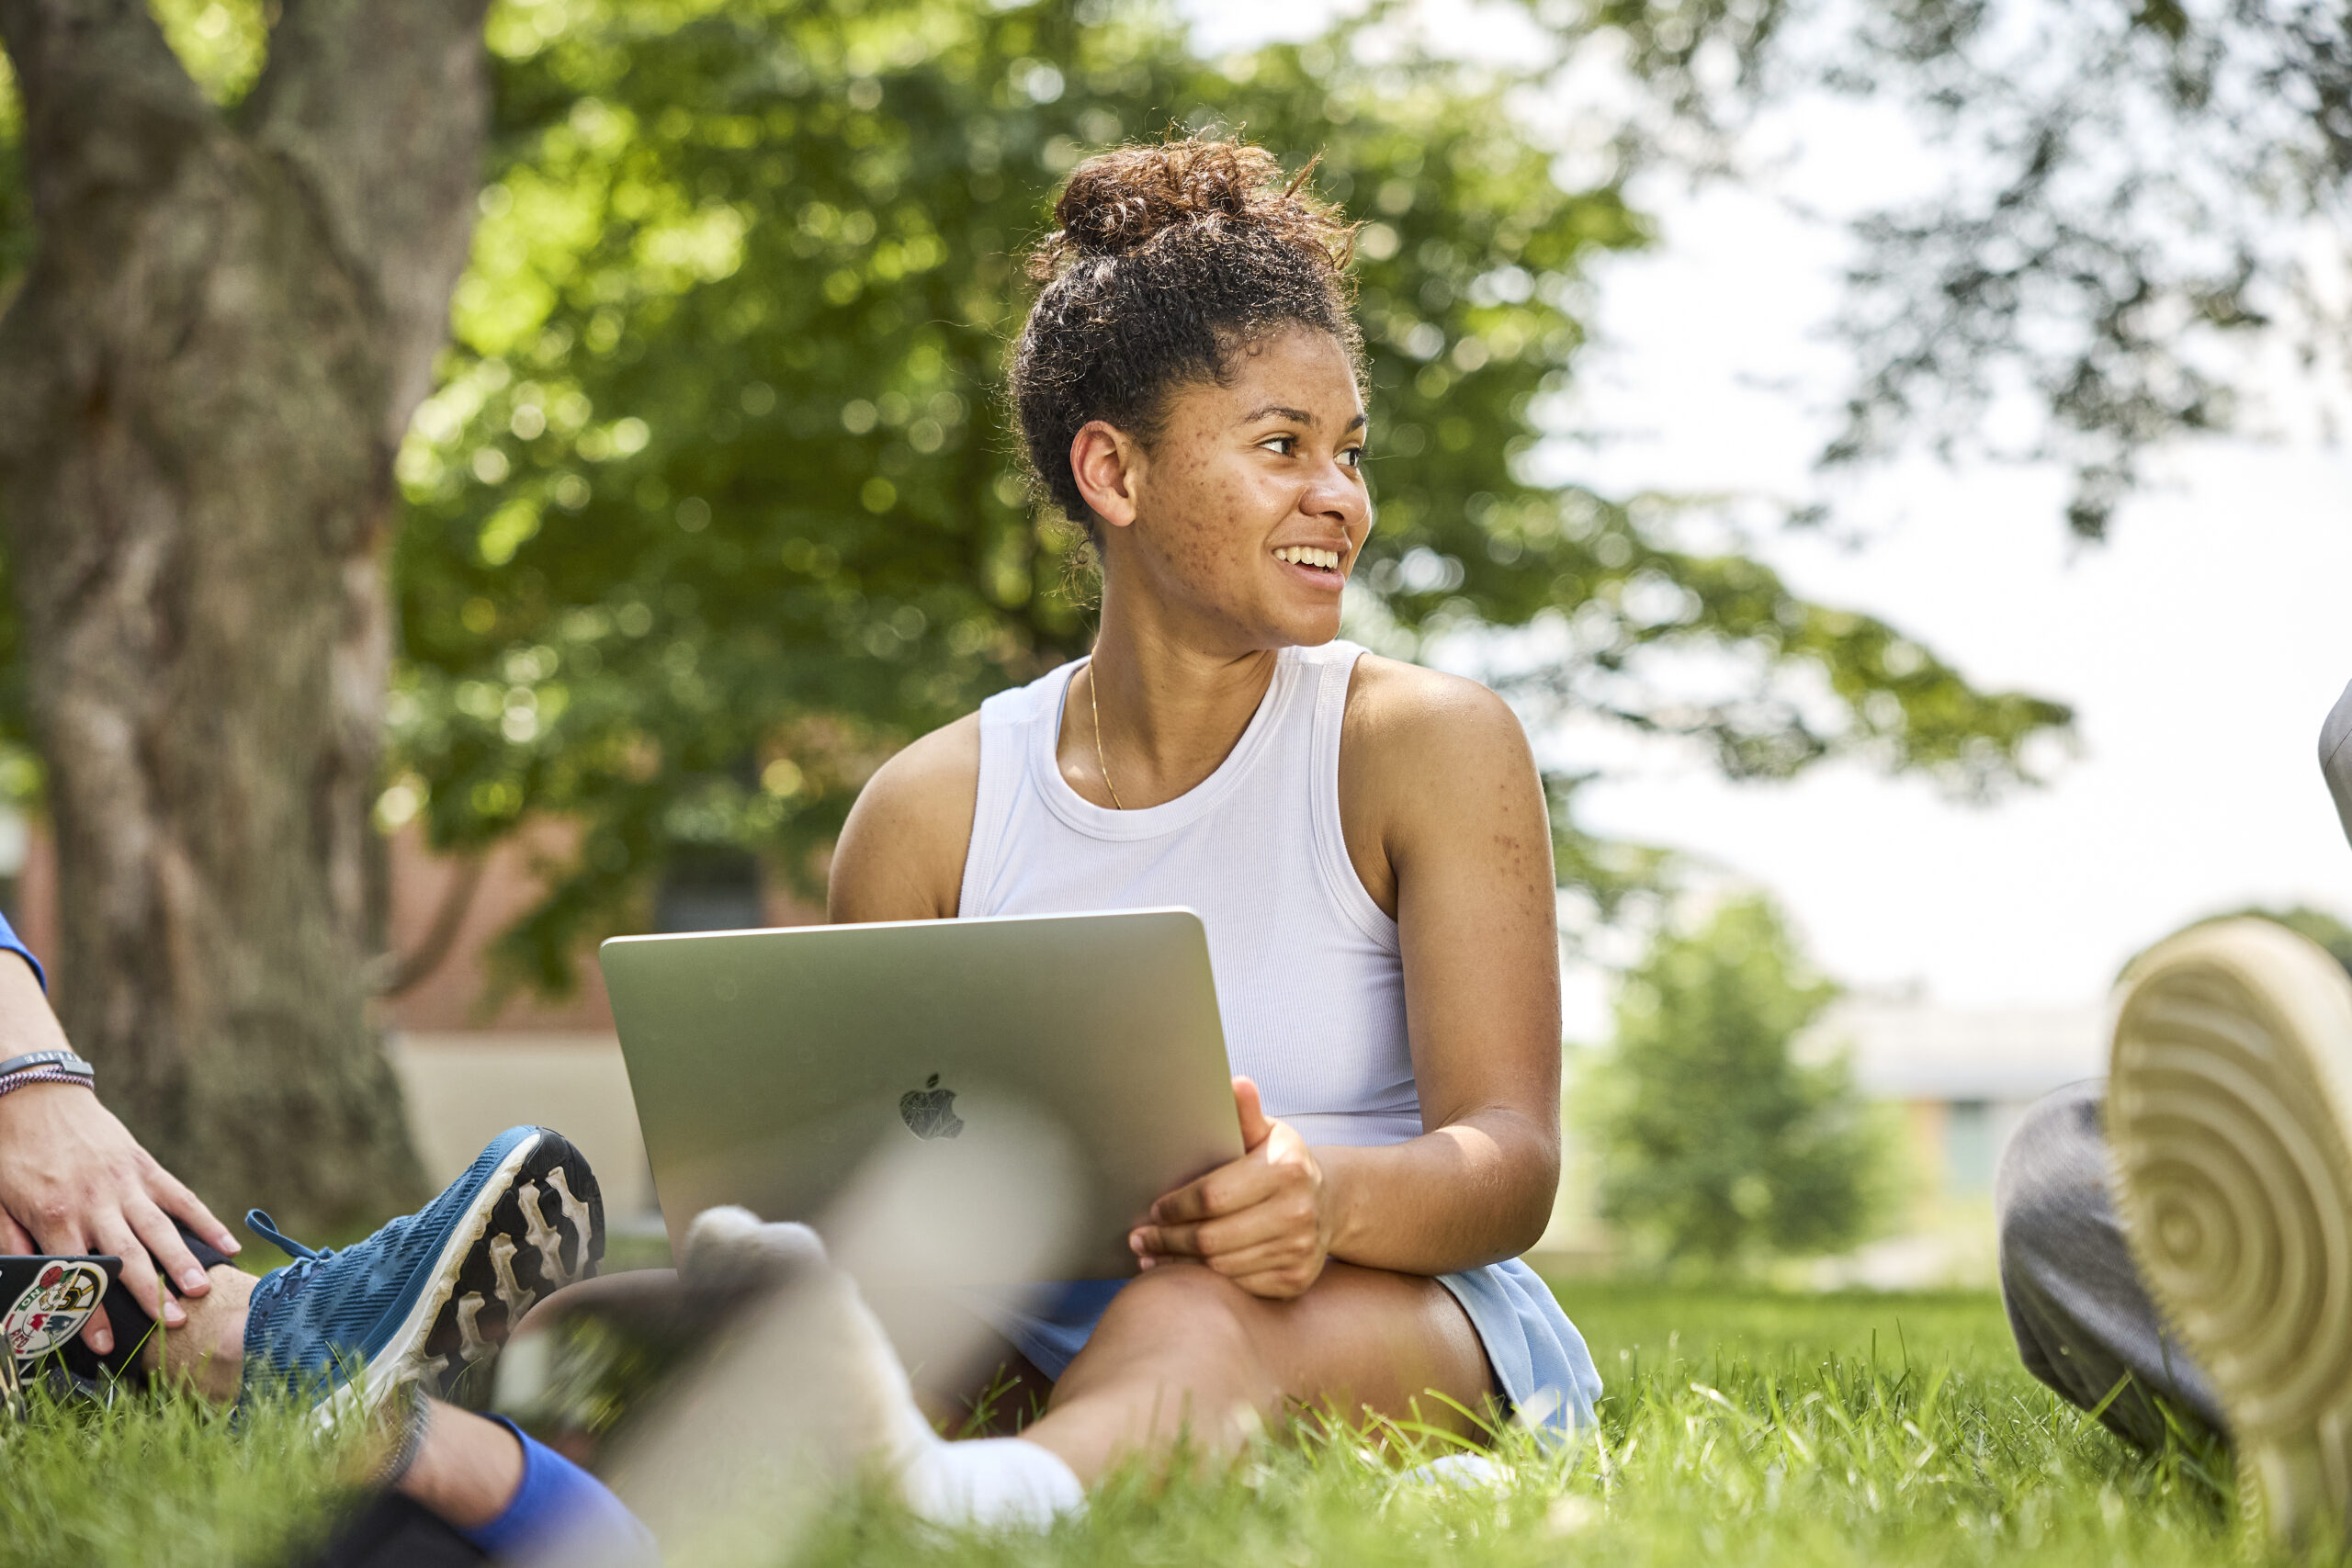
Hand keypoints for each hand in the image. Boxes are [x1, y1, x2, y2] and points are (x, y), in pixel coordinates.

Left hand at [0, 1082, 239, 1353]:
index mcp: (56, 1218)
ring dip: (181, 1260)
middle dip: (149, 1292)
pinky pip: (180, 1197)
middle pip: (127, 1255)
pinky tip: (228, 1243)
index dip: (90, 1314)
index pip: (77, 1275)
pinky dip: (205, 1220)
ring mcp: (125, 1184)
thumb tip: (26, 1285)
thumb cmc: (12, 1153)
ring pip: (158, 1228)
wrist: (34, 1096)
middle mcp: (95, 1203)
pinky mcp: (144, 1167)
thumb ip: (15, 1243)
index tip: (106, 1345)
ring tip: (202, 1288)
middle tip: (174, 1321)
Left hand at [1128, 1076, 1332, 1299]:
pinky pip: (1237, 1284)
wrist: (1329, 1204)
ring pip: (1220, 1266)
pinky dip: (1206, 1280)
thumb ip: (1245, 1114)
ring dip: (1179, 1263)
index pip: (1212, 1196)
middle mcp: (1297, 1212)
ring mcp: (1298, 1250)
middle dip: (1168, 1239)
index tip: (1154, 1208)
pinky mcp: (1294, 1279)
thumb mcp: (1268, 1133)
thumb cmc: (1283, 1163)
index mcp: (1286, 1169)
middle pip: (1211, 1238)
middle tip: (1139, 1237)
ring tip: (1151, 1254)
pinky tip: (1185, 1269)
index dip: (1176, 1206)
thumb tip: (1235, 1083)